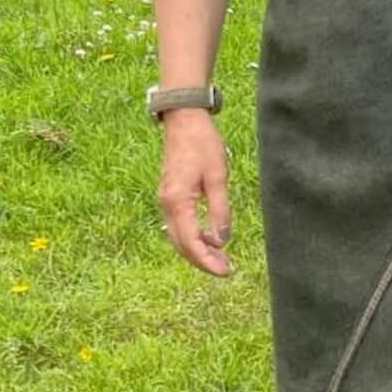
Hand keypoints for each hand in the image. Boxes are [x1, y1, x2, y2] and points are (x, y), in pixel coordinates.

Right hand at [157, 111, 232, 276]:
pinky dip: (192, 237)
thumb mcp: (218, 177)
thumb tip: (222, 241)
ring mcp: (165, 200)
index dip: (208, 261)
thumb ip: (219, 211)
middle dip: (203, 261)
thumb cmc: (203, 144)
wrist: (184, 120)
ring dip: (198, 250)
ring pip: (178, 237)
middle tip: (226, 270)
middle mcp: (166, 204)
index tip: (226, 271)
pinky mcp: (169, 195)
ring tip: (220, 258)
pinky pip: (178, 225)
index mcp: (178, 202)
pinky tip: (209, 238)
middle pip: (182, 245)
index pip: (191, 243)